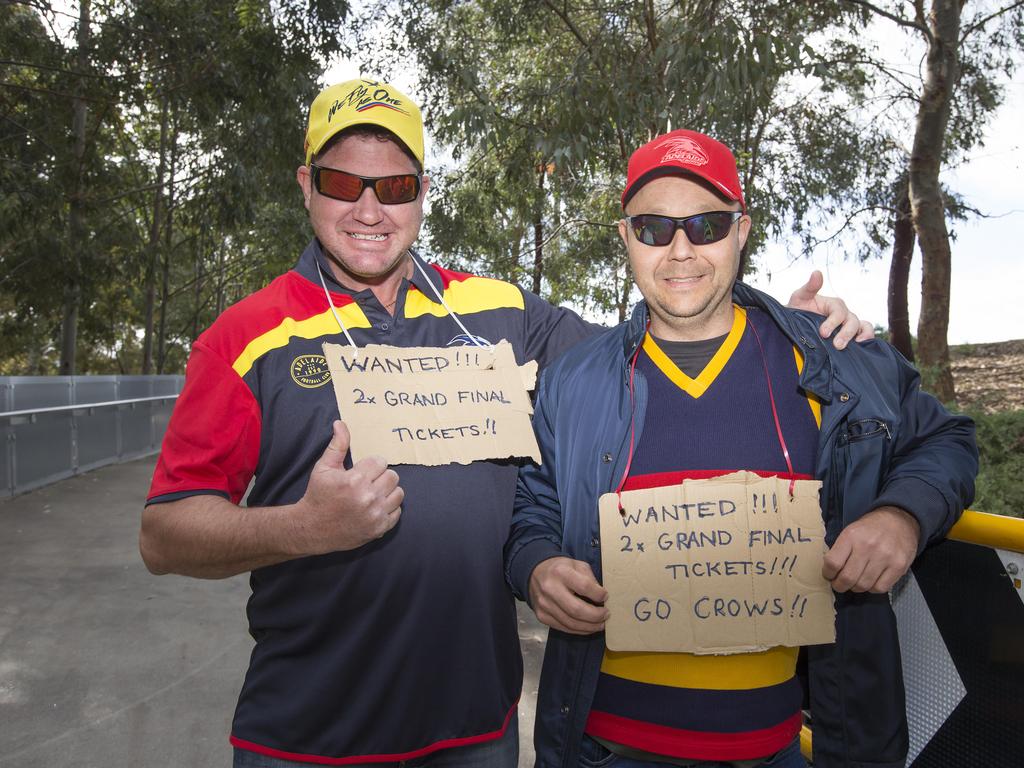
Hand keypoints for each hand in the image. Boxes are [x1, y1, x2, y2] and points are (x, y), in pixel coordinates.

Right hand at [294, 420, 403, 553]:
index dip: (372, 465)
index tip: (363, 471)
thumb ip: (337, 445)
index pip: (380, 462)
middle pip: (392, 476)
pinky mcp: (379, 528)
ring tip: (374, 494)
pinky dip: (389, 509)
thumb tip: (340, 423)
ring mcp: (375, 514)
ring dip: (388, 492)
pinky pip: (397, 512)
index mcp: (355, 480)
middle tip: (369, 482)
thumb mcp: (323, 468)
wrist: (312, 528)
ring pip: (398, 493)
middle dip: (381, 476)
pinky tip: (375, 507)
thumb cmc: (318, 495)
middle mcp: (367, 497)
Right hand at [528, 556, 608, 633]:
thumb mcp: (577, 565)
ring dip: (590, 626)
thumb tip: (602, 598)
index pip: (584, 587)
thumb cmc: (560, 569)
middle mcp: (550, 589)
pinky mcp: (542, 616)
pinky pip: (564, 628)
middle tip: (606, 615)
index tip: (605, 597)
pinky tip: (588, 627)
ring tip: (600, 624)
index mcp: (561, 572)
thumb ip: (590, 579)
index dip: (598, 595)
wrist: (535, 573)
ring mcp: (545, 605)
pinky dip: (579, 630)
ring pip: (571, 623)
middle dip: (596, 616)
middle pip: (577, 610)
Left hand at [788, 270, 874, 349]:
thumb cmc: (798, 309)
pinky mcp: (851, 335)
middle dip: (846, 333)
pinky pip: (865, 334)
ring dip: (862, 336)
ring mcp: (849, 324)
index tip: (823, 333)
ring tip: (854, 346)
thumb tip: (817, 272)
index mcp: (834, 304)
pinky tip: (860, 348)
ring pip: (863, 327)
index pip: (839, 311)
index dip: (833, 322)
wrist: (795, 326)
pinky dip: (868, 339)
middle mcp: (844, 313)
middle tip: (837, 345)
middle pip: (852, 321)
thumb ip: (810, 287)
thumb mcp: (800, 297)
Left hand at [823, 506, 919, 592]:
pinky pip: (880, 588)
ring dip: (855, 588)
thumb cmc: (870, 528)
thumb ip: (840, 550)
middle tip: (839, 584)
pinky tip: (870, 581)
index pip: (832, 563)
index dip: (827, 573)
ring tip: (855, 583)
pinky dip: (872, 589)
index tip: (829, 575)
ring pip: (863, 585)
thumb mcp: (850, 531)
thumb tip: (830, 571)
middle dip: (839, 585)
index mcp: (851, 536)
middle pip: (847, 578)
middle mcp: (868, 546)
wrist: (898, 520)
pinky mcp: (899, 566)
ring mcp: (885, 557)